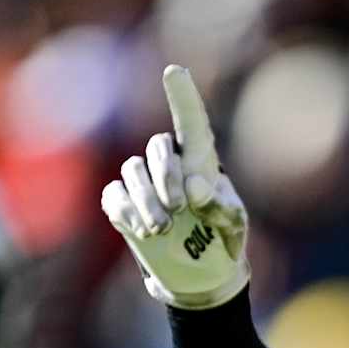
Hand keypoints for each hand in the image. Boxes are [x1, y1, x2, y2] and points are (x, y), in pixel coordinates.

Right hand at [102, 65, 251, 308]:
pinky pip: (115, 195)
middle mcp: (170, 164)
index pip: (191, 122)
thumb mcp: (233, 226)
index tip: (174, 71)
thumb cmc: (223, 241)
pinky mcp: (123, 204)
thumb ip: (222, 206)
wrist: (199, 276)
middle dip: (166, 174)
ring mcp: (143, 183)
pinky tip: (143, 231)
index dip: (182, 95)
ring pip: (134, 172)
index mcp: (201, 160)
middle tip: (180, 206)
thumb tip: (195, 187)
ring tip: (163, 229)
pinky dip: (128, 211)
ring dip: (148, 201)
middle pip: (158, 148)